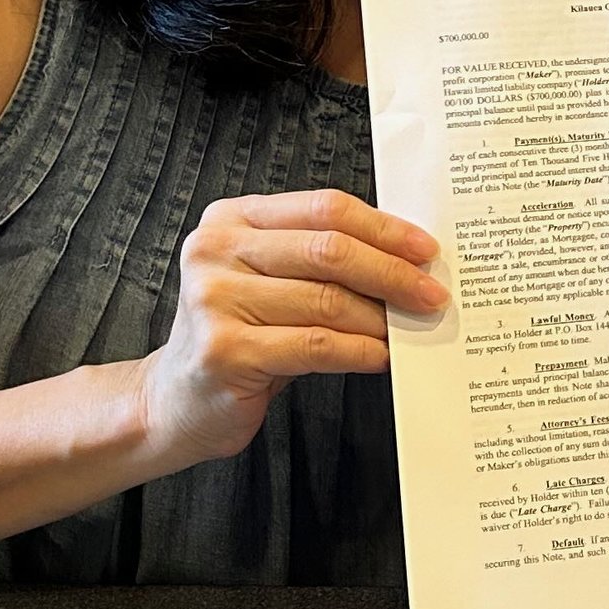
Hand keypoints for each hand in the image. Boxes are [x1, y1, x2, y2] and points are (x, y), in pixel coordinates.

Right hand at [135, 188, 445, 472]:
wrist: (177, 401)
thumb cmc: (238, 336)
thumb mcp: (269, 281)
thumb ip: (319, 260)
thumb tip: (407, 261)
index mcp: (231, 219)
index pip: (323, 208)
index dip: (382, 228)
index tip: (425, 249)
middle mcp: (215, 251)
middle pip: (328, 250)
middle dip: (391, 272)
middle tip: (431, 293)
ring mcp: (214, 300)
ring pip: (326, 300)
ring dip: (379, 318)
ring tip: (409, 328)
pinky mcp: (224, 351)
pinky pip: (315, 345)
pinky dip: (359, 351)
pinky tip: (381, 356)